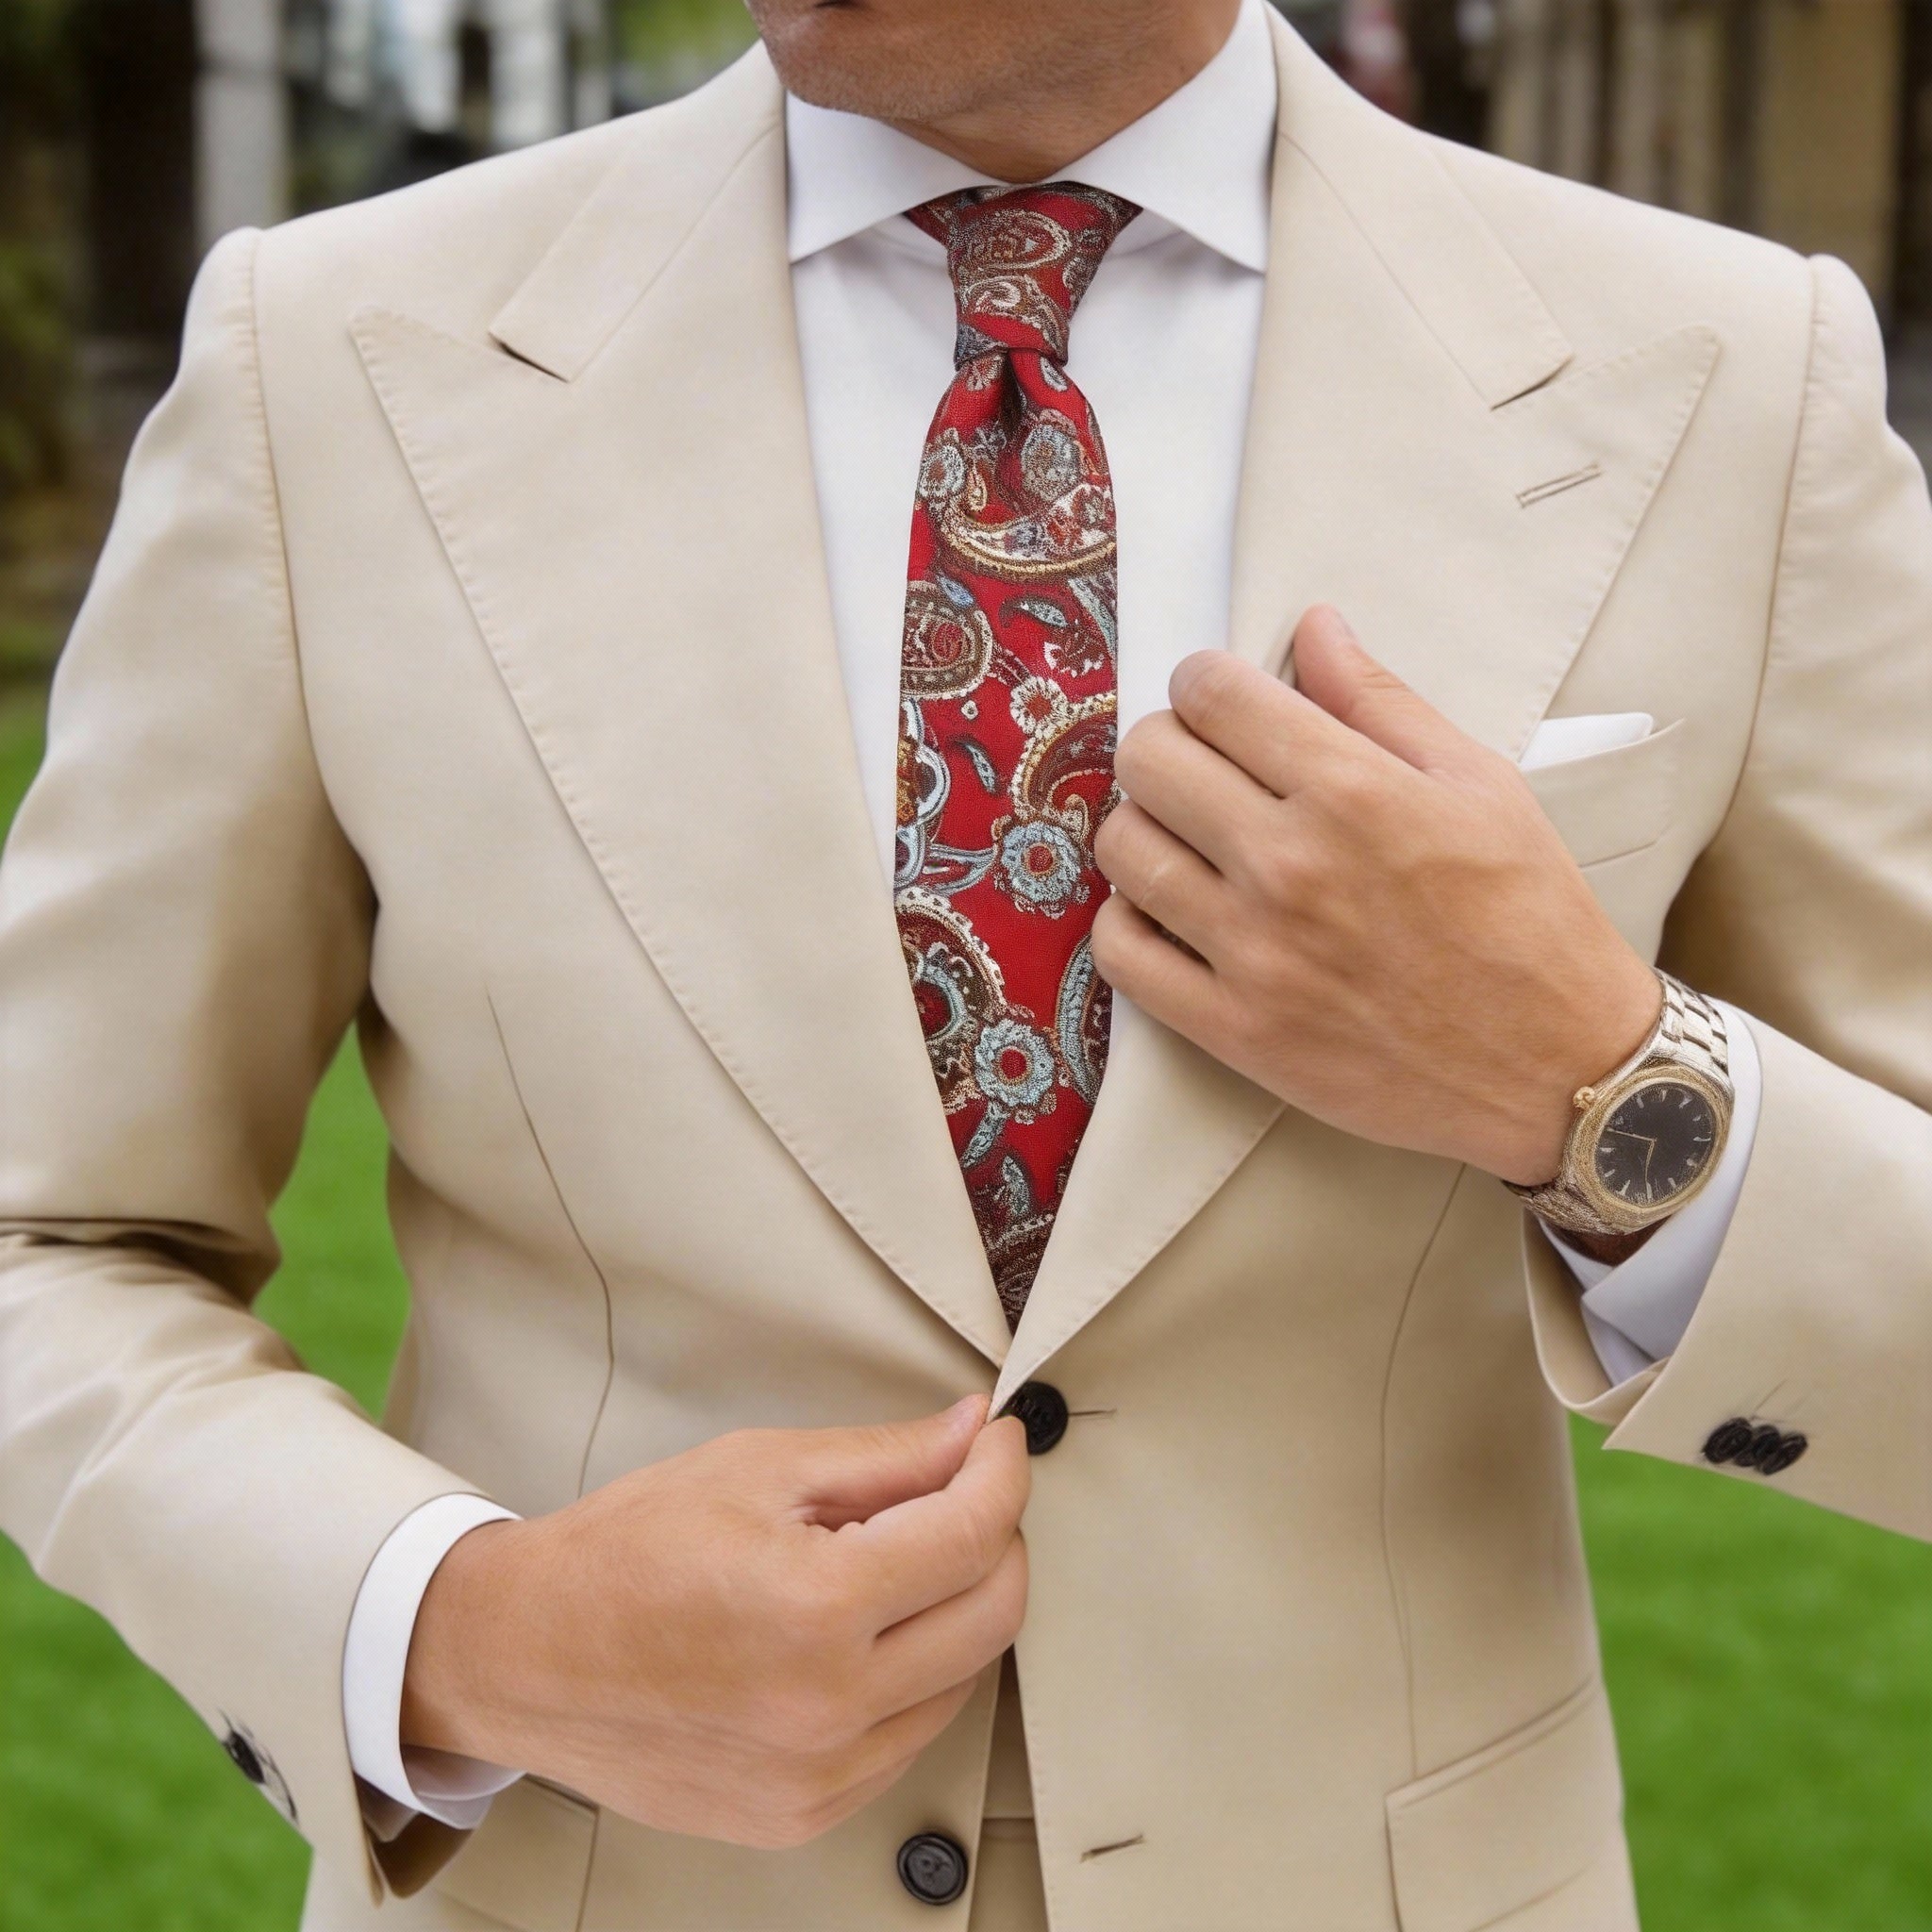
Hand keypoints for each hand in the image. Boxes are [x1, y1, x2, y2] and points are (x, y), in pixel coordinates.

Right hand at [400, 1396, 1028, 1847]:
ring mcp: (818, 1776)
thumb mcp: (756, 1470)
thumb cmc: (622, 1555)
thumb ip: (883, 1458)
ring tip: (891, 1561)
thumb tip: (971, 1434)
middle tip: (961, 1490)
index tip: (998, 1443)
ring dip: (957, 1608)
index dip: (1002, 1472)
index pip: (973, 1535)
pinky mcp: (802, 1815)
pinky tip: (864, 1632)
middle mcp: (829, 1708)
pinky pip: (909, 1739)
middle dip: (995, 1536)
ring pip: (963, 1681)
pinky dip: (914, 1677)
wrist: (524, 1656)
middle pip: (994, 1615)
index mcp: (817, 1609)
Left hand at [1090, 606, 1660, 1185]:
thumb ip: (1382, 701)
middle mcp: (1290, 865)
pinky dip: (1127, 920)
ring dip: (1143, 826)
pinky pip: (1122, 953)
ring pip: (1124, 849)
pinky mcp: (1235, 1030)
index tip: (1219, 699)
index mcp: (1352, 791)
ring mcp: (1254, 953)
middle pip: (1149, 760)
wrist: (1559, 1066)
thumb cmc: (1529, 918)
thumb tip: (1313, 627)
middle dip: (1167, 744)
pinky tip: (1169, 909)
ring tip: (1186, 837)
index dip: (1204, 681)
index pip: (1211, 694)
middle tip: (1201, 765)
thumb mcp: (1480, 784)